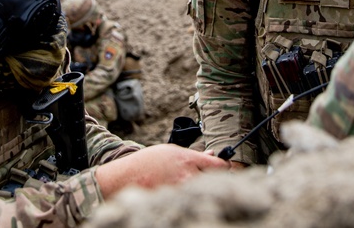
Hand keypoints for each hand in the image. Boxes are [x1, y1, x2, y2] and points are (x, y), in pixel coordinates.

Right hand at [95, 144, 230, 198]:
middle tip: (206, 175)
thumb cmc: (149, 162)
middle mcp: (187, 176)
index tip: (226, 166)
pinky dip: (189, 194)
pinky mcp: (175, 201)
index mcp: (188, 159)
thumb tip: (211, 155)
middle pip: (214, 178)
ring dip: (201, 185)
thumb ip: (193, 155)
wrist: (127, 177)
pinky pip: (190, 197)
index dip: (225, 165)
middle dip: (212, 176)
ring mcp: (182, 190)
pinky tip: (180, 191)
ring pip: (202, 188)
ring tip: (188, 182)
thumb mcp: (171, 151)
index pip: (218, 165)